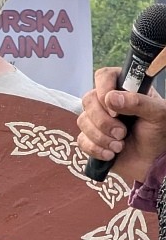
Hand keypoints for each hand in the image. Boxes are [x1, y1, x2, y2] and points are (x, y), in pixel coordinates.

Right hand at [77, 66, 165, 180]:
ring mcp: (97, 120)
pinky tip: (111, 153)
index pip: (104, 76)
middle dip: (103, 121)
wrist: (154, 163)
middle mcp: (108, 103)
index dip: (103, 89)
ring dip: (101, 137)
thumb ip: (138, 102)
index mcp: (125, 89)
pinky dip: (96, 149)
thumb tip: (111, 98)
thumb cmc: (160, 134)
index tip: (114, 107)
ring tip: (120, 145)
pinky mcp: (90, 138)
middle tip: (122, 132)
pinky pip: (81, 140)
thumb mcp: (159, 114)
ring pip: (83, 121)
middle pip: (88, 100)